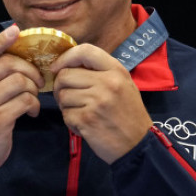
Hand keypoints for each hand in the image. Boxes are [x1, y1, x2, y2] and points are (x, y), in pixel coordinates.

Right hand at [0, 24, 43, 189]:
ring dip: (33, 90)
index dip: (1, 40)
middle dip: (30, 70)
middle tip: (37, 82)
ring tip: (32, 100)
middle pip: (9, 64)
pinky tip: (30, 113)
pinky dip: (33, 105)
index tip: (16, 31)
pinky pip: (24, 101)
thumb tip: (15, 58)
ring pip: (20, 82)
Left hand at [50, 45, 153, 163]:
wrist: (138, 144)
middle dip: (61, 87)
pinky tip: (84, 125)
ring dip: (66, 106)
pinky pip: (65, 114)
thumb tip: (68, 64)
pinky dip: (70, 121)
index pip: (85, 51)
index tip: (57, 68)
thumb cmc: (128, 114)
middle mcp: (107, 83)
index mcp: (116, 71)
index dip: (65, 57)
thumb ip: (100, 72)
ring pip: (62, 95)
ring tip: (81, 112)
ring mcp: (97, 101)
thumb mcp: (122, 85)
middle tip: (69, 98)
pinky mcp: (87, 119)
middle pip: (65, 75)